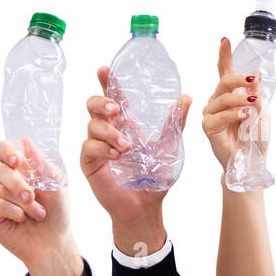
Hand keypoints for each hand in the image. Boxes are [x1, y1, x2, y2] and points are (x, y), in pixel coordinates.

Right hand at [0, 138, 82, 275]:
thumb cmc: (58, 212)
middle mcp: (7, 180)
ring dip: (23, 202)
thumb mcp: (56, 185)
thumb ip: (41, 163)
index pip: (2, 150)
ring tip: (39, 213)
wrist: (55, 241)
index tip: (17, 160)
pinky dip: (12, 211)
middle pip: (0, 170)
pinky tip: (22, 219)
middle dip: (18, 184)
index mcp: (21, 169)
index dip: (4, 150)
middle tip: (32, 196)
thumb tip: (25, 141)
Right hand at [81, 66, 190, 254]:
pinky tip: (117, 156)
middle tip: (117, 110)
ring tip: (127, 147)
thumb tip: (187, 97)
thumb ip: (175, 123)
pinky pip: (88, 147)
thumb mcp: (170, 147)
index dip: (108, 82)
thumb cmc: (155, 178)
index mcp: (126, 124)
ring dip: (110, 132)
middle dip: (102, 102)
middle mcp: (108, 132)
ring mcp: (97, 147)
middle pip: (93, 105)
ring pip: (92, 125)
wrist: (146, 205)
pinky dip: (103, 148)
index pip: (114, 97)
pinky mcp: (90, 162)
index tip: (105, 69)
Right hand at [202, 37, 262, 166]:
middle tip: (255, 80)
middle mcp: (217, 101)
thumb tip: (257, 74)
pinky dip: (234, 114)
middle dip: (240, 78)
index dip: (224, 55)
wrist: (251, 162)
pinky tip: (245, 116)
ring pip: (222, 97)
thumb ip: (257, 94)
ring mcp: (211, 114)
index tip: (225, 39)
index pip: (224, 71)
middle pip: (224, 82)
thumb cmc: (255, 138)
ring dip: (241, 99)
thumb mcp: (262, 112)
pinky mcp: (209, 127)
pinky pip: (220, 115)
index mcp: (230, 95)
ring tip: (253, 106)